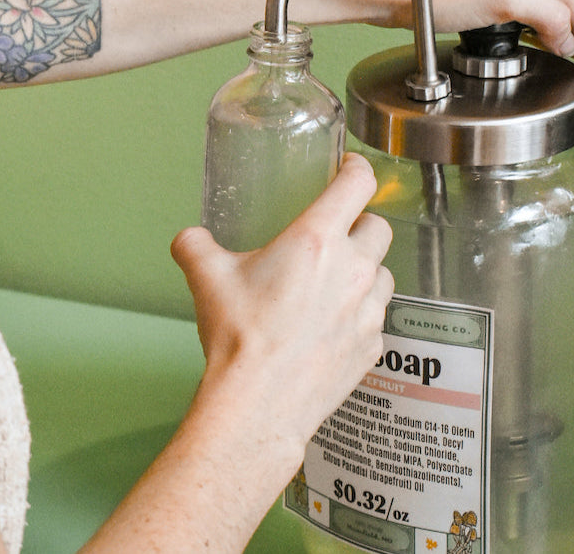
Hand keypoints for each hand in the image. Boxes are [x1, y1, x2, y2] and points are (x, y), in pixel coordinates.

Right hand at [170, 153, 393, 444]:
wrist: (258, 404)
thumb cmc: (239, 338)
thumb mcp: (207, 279)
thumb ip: (196, 247)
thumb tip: (189, 240)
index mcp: (317, 239)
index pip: (359, 184)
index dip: (358, 169)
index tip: (351, 169)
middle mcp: (353, 269)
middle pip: (379, 227)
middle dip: (362, 224)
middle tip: (338, 233)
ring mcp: (368, 309)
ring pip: (385, 273)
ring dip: (367, 270)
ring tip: (335, 283)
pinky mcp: (373, 346)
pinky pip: (376, 318)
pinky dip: (361, 315)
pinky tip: (333, 326)